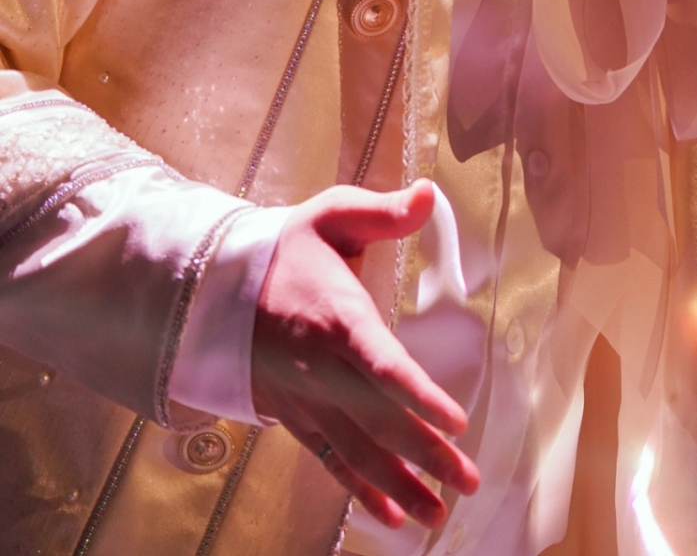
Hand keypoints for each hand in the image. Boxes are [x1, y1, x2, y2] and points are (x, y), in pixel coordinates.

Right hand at [251, 180, 479, 530]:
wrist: (213, 289)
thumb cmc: (286, 249)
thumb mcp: (331, 216)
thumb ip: (382, 211)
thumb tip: (427, 192)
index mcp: (339, 320)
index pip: (383, 365)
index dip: (419, 396)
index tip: (456, 420)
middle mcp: (323, 371)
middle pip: (380, 421)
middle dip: (427, 455)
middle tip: (470, 481)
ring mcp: (308, 401)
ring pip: (358, 453)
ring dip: (400, 486)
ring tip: (438, 516)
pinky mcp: (297, 418)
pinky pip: (331, 463)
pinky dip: (361, 492)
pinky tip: (391, 518)